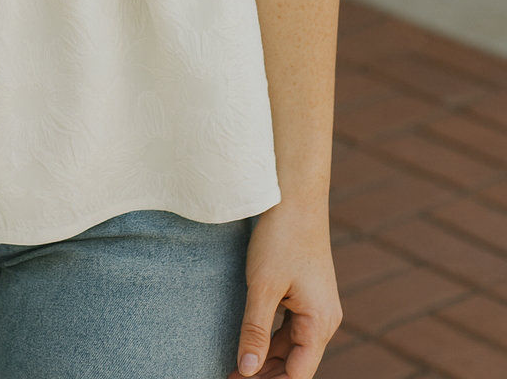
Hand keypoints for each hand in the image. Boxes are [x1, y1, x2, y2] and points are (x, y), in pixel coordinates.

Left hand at [229, 200, 341, 378]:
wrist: (295, 196)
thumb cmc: (281, 237)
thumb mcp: (263, 286)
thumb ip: (255, 331)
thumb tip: (247, 371)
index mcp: (320, 323)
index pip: (298, 374)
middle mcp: (325, 319)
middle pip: (296, 364)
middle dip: (266, 375)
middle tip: (230, 377)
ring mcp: (317, 306)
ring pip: (292, 346)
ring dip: (267, 359)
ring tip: (235, 368)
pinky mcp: (307, 294)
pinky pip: (291, 327)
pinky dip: (271, 339)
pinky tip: (250, 342)